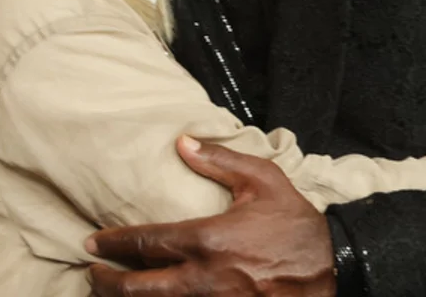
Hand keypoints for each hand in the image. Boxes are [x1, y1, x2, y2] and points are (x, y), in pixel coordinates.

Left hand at [86, 137, 335, 295]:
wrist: (334, 268)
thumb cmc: (296, 224)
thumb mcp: (263, 180)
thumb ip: (219, 161)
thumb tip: (183, 143)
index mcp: (208, 238)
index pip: (145, 242)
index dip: (112, 244)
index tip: (91, 242)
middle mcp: (204, 277)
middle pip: (138, 287)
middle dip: (107, 282)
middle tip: (91, 273)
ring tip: (111, 293)